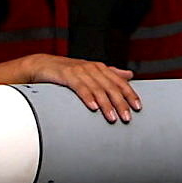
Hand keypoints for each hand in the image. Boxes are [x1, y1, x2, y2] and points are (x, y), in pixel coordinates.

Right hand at [8, 55, 140, 121]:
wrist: (43, 65)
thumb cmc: (69, 71)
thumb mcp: (91, 71)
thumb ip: (111, 73)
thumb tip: (130, 74)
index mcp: (101, 68)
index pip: (120, 82)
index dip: (130, 94)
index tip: (138, 107)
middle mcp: (93, 68)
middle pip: (111, 87)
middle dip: (120, 103)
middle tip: (127, 117)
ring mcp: (80, 71)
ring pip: (97, 89)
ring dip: (106, 105)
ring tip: (112, 117)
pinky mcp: (67, 75)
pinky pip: (79, 87)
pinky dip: (87, 97)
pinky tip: (93, 107)